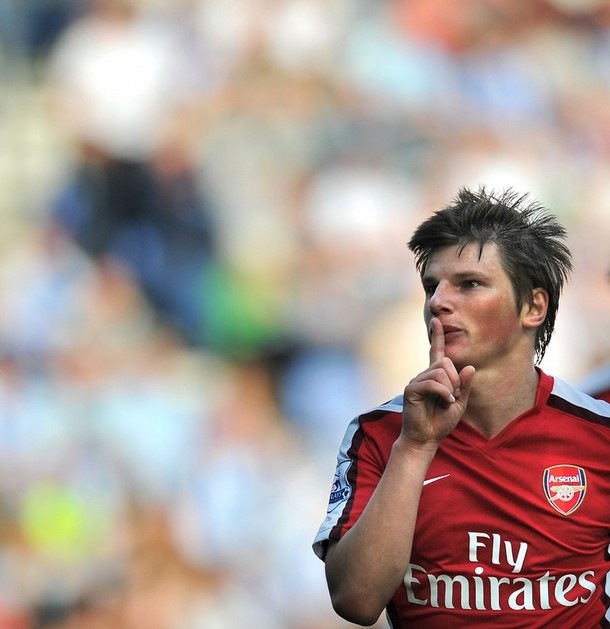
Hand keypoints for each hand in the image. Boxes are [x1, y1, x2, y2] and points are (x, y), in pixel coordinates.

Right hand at [401, 318, 474, 446]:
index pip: (437, 352)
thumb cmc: (441, 422)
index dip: (437, 336)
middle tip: (453, 396)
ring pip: (439, 372)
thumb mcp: (460, 403)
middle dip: (455, 379)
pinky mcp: (411, 389)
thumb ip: (464, 386)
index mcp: (436, 376)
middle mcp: (425, 375)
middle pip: (444, 362)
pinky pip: (432, 383)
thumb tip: (469, 367)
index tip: (436, 320)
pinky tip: (445, 401)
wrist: (426, 438)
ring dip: (449, 387)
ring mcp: (417, 381)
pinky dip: (443, 392)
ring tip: (447, 401)